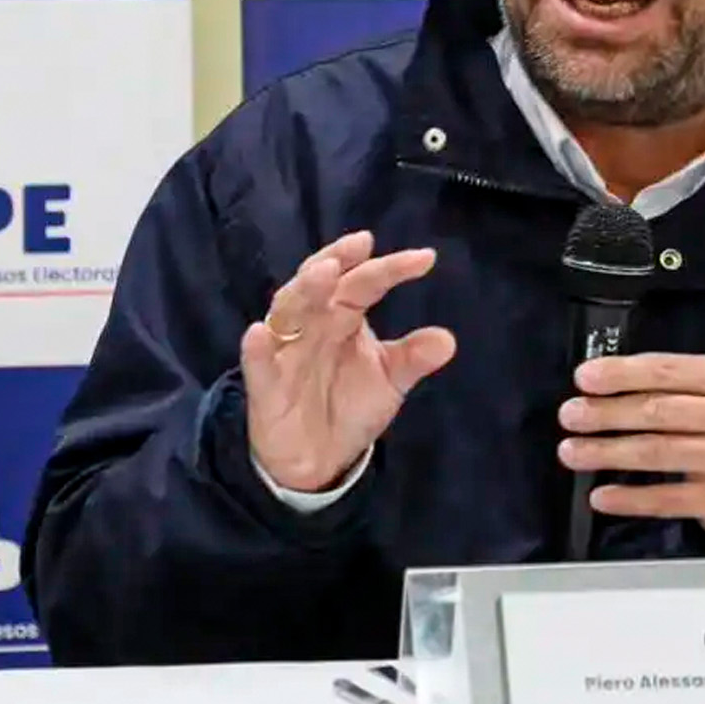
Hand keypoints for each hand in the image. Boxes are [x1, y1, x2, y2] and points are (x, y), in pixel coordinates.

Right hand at [242, 231, 452, 492]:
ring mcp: (286, 350)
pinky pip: (258, 363)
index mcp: (343, 314)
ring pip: (288, 310)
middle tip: (361, 243)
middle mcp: (313, 323)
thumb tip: (448, 340)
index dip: (392, 269)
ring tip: (324, 272)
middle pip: (320, 282)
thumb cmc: (349, 404)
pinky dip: (256, 348)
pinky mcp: (265, 384)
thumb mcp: (388, 381)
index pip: (365, 282)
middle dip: (338, 259)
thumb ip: (413, 358)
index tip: (425, 259)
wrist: (318, 459)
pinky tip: (258, 333)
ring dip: (304, 289)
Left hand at [557, 354, 704, 539]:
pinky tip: (600, 495)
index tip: (583, 378)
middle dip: (606, 413)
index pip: (667, 370)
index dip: (622, 373)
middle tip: (569, 415)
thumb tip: (599, 384)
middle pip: (658, 411)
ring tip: (571, 451)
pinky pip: (667, 499)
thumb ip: (670, 383)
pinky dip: (629, 498)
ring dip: (607, 452)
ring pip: (657, 453)